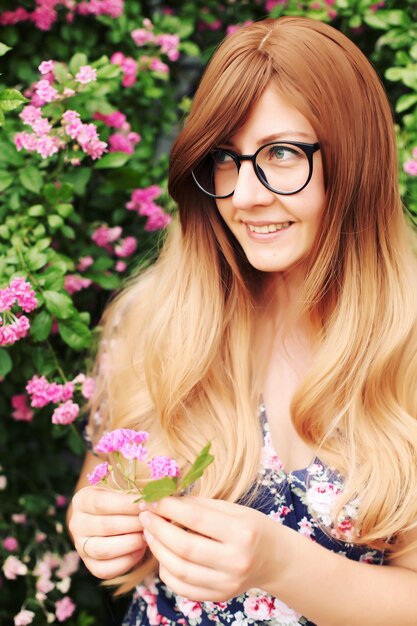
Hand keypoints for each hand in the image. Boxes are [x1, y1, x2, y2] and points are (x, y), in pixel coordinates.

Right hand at [69, 486, 146, 578]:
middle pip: (105, 526)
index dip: (126, 504)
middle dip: (133, 524)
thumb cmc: (121, 501)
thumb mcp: (121, 489)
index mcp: (82, 500)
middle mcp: (76, 524)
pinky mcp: (90, 565)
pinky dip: (126, 561)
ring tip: (147, 536)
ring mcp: (80, 546)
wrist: (111, 518)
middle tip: (152, 521)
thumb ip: (133, 492)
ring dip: (130, 543)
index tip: (146, 504)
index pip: (102, 503)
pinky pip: (106, 569)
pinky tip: (140, 550)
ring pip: (103, 550)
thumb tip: (154, 498)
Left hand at [138, 496, 283, 601]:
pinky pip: (183, 588)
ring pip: (180, 570)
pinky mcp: (219, 597)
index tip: (151, 499)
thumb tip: (165, 499)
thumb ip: (200, 506)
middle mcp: (236, 561)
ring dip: (158, 550)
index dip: (169, 508)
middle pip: (185, 547)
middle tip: (144, 516)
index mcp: (242, 532)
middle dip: (158, 529)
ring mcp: (227, 583)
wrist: (274, 559)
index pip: (196, 518)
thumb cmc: (251, 526)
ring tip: (149, 533)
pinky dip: (167, 571)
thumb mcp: (233, 509)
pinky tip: (163, 555)